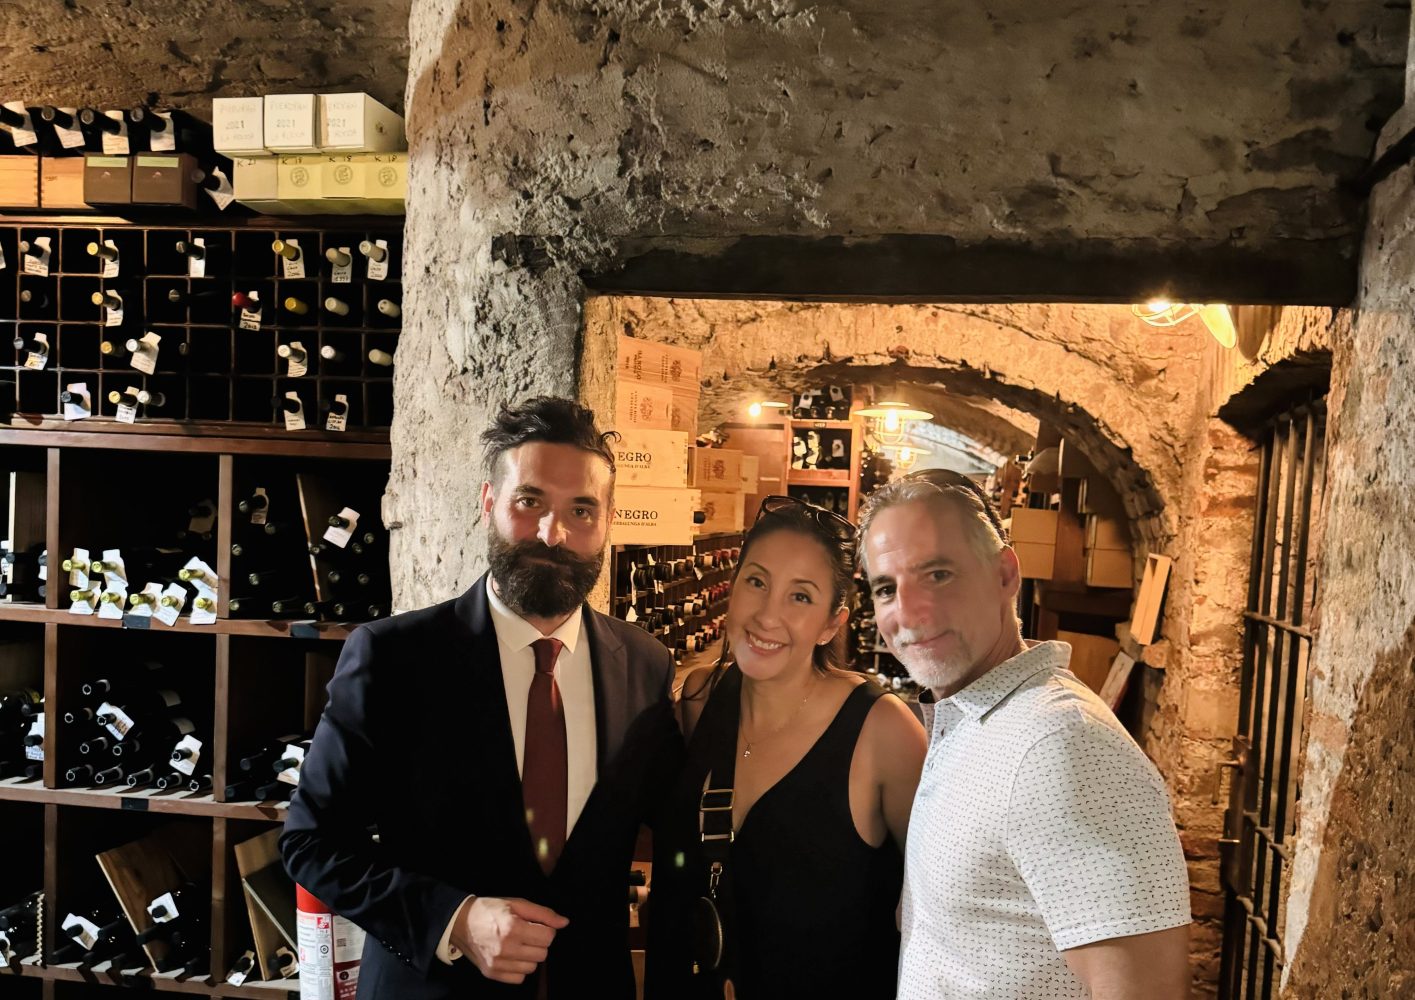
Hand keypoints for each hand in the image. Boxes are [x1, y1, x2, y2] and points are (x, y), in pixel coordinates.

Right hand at [450, 896, 568, 983]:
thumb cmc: (491, 910)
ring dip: (530, 957)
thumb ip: (543, 914)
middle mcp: (506, 948)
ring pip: (532, 968)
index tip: (536, 926)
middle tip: (527, 934)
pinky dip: (519, 969)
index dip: (546, 930)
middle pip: (542, 954)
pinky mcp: (491, 974)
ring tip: (518, 945)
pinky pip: (519, 979)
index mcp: (513, 928)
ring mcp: (498, 964)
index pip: (548, 938)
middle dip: (539, 943)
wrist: (460, 922)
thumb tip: (565, 923)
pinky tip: (511, 956)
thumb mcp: (517, 904)